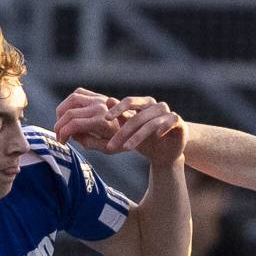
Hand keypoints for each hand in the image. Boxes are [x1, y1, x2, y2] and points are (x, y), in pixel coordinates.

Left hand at [55, 89, 186, 166]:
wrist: (167, 152)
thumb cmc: (142, 143)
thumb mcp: (120, 138)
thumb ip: (102, 133)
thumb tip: (77, 133)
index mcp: (138, 104)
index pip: (125, 102)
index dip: (115, 109)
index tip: (104, 120)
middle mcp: (152, 105)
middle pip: (136, 114)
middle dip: (123, 131)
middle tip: (112, 145)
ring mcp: (166, 112)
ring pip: (150, 121)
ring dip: (138, 135)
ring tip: (127, 148)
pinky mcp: (178, 121)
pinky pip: (170, 120)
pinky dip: (163, 127)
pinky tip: (156, 136)